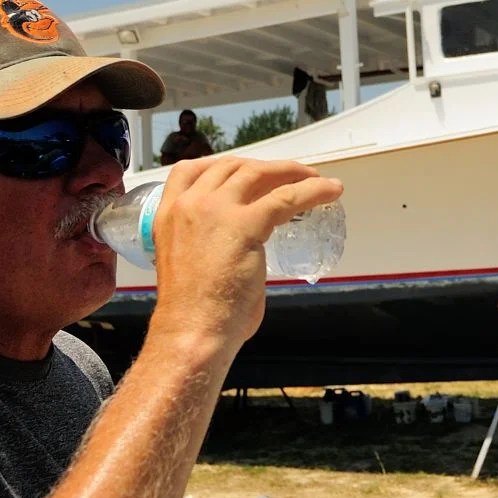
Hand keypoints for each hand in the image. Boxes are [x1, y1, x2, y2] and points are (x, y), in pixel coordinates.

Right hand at [148, 157, 342, 348]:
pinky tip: (330, 190)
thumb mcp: (191, 265)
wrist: (192, 331)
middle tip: (287, 176)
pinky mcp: (245, 224)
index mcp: (167, 214)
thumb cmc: (195, 314)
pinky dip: (313, 190)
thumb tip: (244, 255)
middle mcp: (189, 205)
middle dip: (262, 168)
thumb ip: (213, 248)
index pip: (190, 171)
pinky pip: (286, 197)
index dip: (222, 166)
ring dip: (290, 171)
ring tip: (312, 177)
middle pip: (231, 167)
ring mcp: (216, 210)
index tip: (244, 171)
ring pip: (259, 174)